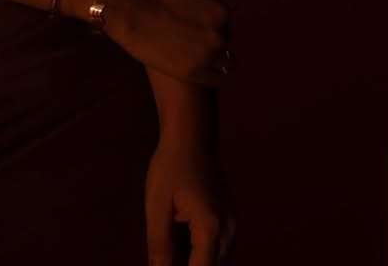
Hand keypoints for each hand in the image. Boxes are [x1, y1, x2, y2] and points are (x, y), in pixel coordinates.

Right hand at [102, 0, 232, 86]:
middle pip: (223, 39)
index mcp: (220, 11)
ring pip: (224, 61)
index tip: (189, 13)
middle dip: (209, 34)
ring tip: (191, 47)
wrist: (121, 7)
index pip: (224, 19)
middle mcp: (218, 37)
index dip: (207, 15)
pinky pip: (216, 78)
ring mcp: (205, 58)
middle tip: (186, 28)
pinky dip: (210, 71)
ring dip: (212, 54)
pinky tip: (194, 61)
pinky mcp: (191, 74)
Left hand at [145, 134, 236, 264]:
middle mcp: (228, 232)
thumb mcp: (157, 205)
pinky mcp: (227, 219)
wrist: (190, 135)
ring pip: (214, 259)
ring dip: (193, 258)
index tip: (163, 264)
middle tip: (164, 250)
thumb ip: (159, 244)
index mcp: (211, 229)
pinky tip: (178, 234)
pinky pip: (215, 246)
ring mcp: (231, 225)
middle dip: (188, 264)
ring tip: (172, 230)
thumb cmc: (170, 166)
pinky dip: (198, 249)